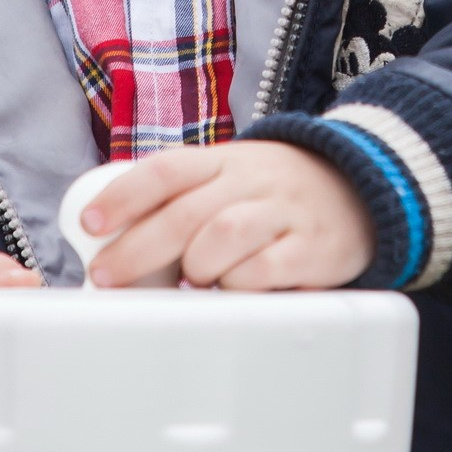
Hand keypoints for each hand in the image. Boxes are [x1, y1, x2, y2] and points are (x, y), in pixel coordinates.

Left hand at [80, 141, 373, 290]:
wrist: (362, 189)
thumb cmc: (274, 194)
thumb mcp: (231, 178)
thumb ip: (183, 200)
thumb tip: (113, 242)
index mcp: (223, 160)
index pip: (166, 169)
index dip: (123, 194)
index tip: (90, 222)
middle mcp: (251, 181)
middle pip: (185, 212)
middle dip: (138, 249)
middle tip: (107, 276)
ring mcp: (283, 213)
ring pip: (223, 236)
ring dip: (194, 267)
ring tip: (188, 283)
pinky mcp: (311, 249)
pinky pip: (264, 271)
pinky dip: (238, 286)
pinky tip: (230, 291)